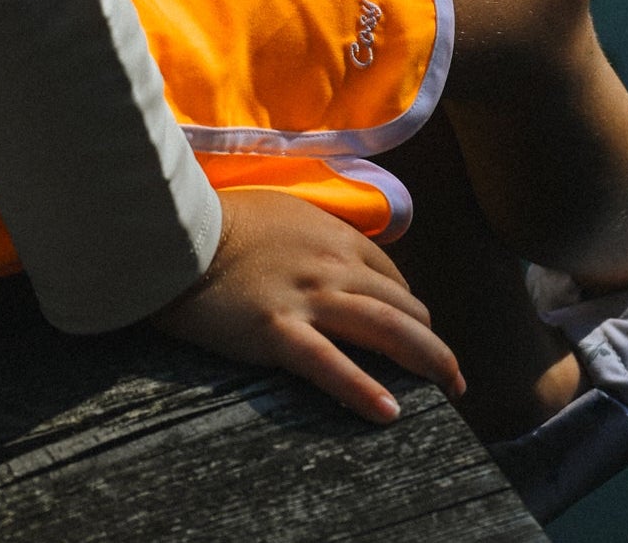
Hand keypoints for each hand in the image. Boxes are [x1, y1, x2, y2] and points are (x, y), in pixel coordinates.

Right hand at [150, 188, 465, 422]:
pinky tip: (389, 414)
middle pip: (403, 306)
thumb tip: (334, 258)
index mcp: (333, 236)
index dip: (410, 308)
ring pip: (387, 330)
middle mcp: (333, 265)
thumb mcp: (281, 212)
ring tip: (451, 391)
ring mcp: (309, 298)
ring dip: (429, 363)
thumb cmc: (221, 222)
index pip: (392, 277)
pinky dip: (364, 391)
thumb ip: (315, 236)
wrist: (176, 233)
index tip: (413, 333)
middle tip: (449, 375)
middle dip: (432, 341)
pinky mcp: (279, 330)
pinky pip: (331, 365)